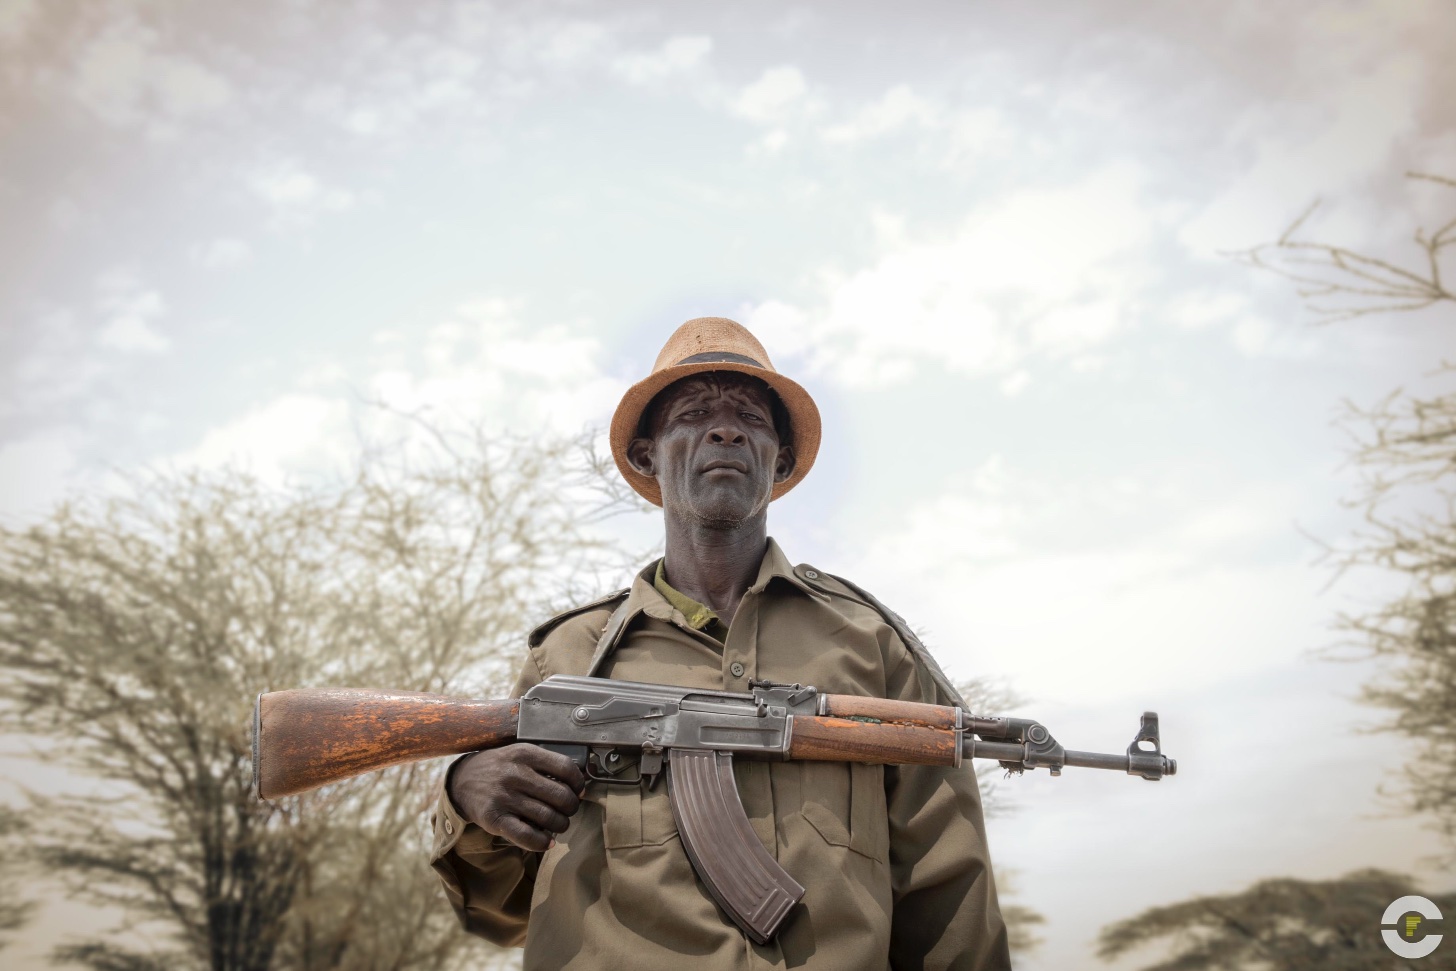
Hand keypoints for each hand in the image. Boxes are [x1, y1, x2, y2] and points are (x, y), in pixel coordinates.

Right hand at [447, 744, 585, 851]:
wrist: (462, 781)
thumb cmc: (499, 767)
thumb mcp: (519, 753)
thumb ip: (545, 763)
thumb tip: (578, 784)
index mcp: (525, 754)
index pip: (566, 768)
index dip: (579, 782)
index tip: (579, 790)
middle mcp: (515, 774)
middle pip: (561, 796)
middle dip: (572, 807)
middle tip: (569, 809)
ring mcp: (504, 797)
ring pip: (548, 818)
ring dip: (561, 825)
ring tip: (559, 824)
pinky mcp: (495, 819)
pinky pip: (527, 836)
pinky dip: (543, 842)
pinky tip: (547, 840)